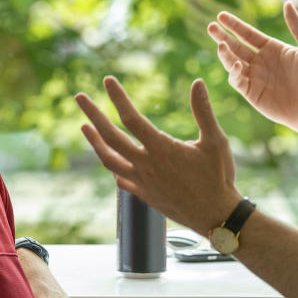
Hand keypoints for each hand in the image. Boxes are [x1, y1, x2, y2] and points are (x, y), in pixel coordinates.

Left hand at [74, 77, 241, 235]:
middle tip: (79, 97)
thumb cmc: (218, 177)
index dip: (118, 98)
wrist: (215, 216)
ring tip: (84, 127)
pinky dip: (113, 167)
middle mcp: (146, 165)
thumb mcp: (215, 141)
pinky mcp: (145, 195)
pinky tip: (111, 160)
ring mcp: (142, 182)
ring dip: (94, 142)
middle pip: (111, 136)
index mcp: (161, 148)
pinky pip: (121, 179)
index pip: (131, 118)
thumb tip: (198, 83)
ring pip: (109, 160)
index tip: (108, 81)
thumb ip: (203, 111)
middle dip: (93, 114)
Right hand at [208, 1, 297, 132]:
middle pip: (235, 46)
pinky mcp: (251, 93)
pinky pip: (237, 80)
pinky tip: (238, 64)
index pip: (247, 34)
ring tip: (220, 45)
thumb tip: (288, 3)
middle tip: (211, 27)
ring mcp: (254, 77)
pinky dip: (234, 72)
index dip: (234, 25)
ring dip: (225, 54)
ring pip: (233, 62)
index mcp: (270, 48)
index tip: (221, 16)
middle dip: (222, 36)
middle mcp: (259, 61)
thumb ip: (297, 25)